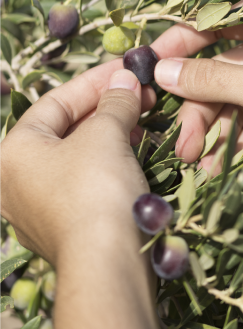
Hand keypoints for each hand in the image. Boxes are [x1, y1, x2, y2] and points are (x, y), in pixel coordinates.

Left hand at [0, 63, 159, 328]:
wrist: (108, 261)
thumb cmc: (94, 188)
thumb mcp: (106, 133)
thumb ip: (115, 100)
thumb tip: (127, 77)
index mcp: (13, 153)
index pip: (56, 101)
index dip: (95, 80)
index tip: (127, 68)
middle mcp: (18, 180)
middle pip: (67, 126)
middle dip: (107, 105)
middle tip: (140, 91)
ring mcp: (42, 205)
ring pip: (80, 152)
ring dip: (113, 130)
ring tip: (143, 116)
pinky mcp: (68, 222)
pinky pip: (88, 177)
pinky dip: (111, 157)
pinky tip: (138, 148)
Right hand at [151, 4, 242, 173]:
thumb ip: (214, 78)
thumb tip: (162, 70)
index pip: (218, 19)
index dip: (182, 40)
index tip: (150, 66)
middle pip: (221, 67)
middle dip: (198, 105)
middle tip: (180, 143)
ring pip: (233, 98)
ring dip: (214, 129)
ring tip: (197, 163)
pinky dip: (237, 142)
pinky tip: (224, 170)